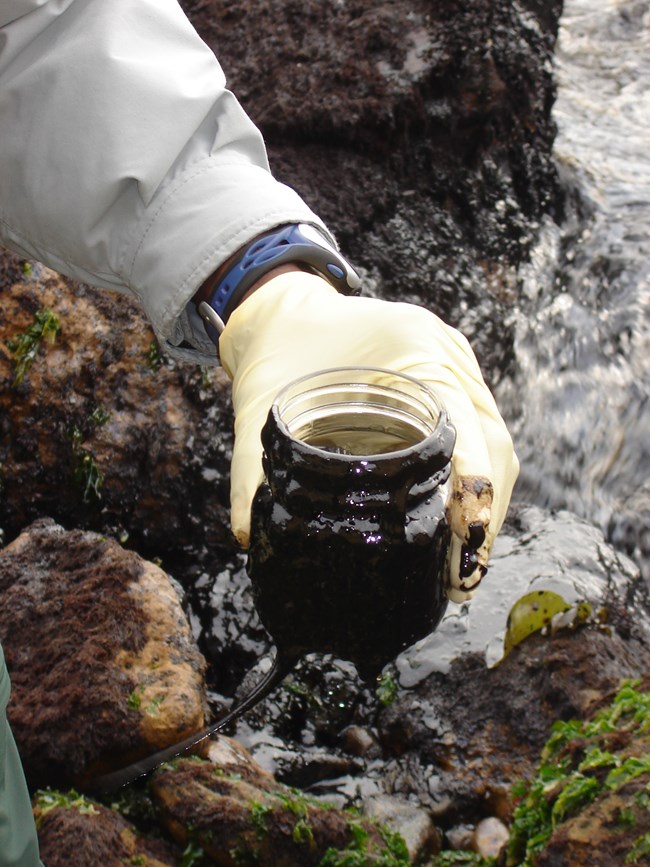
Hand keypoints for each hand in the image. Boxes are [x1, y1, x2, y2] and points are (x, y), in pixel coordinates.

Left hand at [219, 271, 518, 601]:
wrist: (284, 311)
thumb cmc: (276, 352)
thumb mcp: (261, 407)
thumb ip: (252, 466)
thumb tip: (247, 537)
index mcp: (413, 347)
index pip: (463, 422)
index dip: (473, 481)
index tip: (464, 532)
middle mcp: (447, 354)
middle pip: (493, 439)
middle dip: (487, 507)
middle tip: (463, 568)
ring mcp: (457, 365)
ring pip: (497, 439)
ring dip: (489, 500)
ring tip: (465, 558)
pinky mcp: (453, 380)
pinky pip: (483, 432)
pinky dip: (481, 478)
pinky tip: (461, 520)